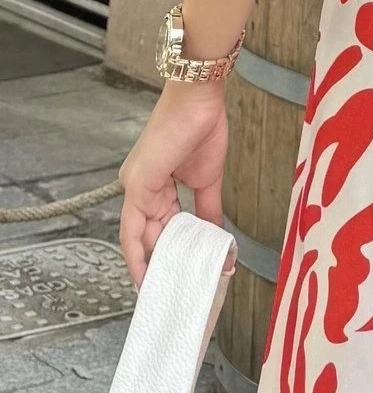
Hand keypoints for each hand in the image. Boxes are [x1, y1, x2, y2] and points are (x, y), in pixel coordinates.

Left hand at [117, 83, 227, 288]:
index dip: (168, 252)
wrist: (200, 100)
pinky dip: (141, 254)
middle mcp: (139, 188)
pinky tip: (150, 273)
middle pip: (147, 237)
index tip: (178, 275)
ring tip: (166, 291)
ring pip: (138, 238)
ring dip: (153, 265)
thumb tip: (218, 236)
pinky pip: (133, 230)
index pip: (158, 227)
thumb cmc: (202, 128)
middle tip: (174, 292)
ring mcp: (135, 187)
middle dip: (162, 265)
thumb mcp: (208, 180)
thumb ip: (207, 210)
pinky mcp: (137, 185)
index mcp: (154, 186)